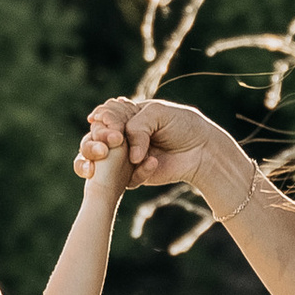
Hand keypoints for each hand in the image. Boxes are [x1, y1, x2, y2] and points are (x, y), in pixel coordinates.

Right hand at [80, 96, 236, 194]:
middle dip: (96, 141)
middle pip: (92, 140)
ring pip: (97, 162)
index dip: (103, 120)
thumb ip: (137, 127)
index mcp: (124, 117)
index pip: (102, 118)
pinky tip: (154, 162)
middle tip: (114, 141)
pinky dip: (138, 171)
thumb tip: (128, 156)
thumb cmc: (182, 125)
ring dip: (102, 159)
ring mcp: (124, 159)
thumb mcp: (157, 114)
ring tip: (123, 156)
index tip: (112, 123)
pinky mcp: (132, 177)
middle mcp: (120, 138)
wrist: (202, 149)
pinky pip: (123, 179)